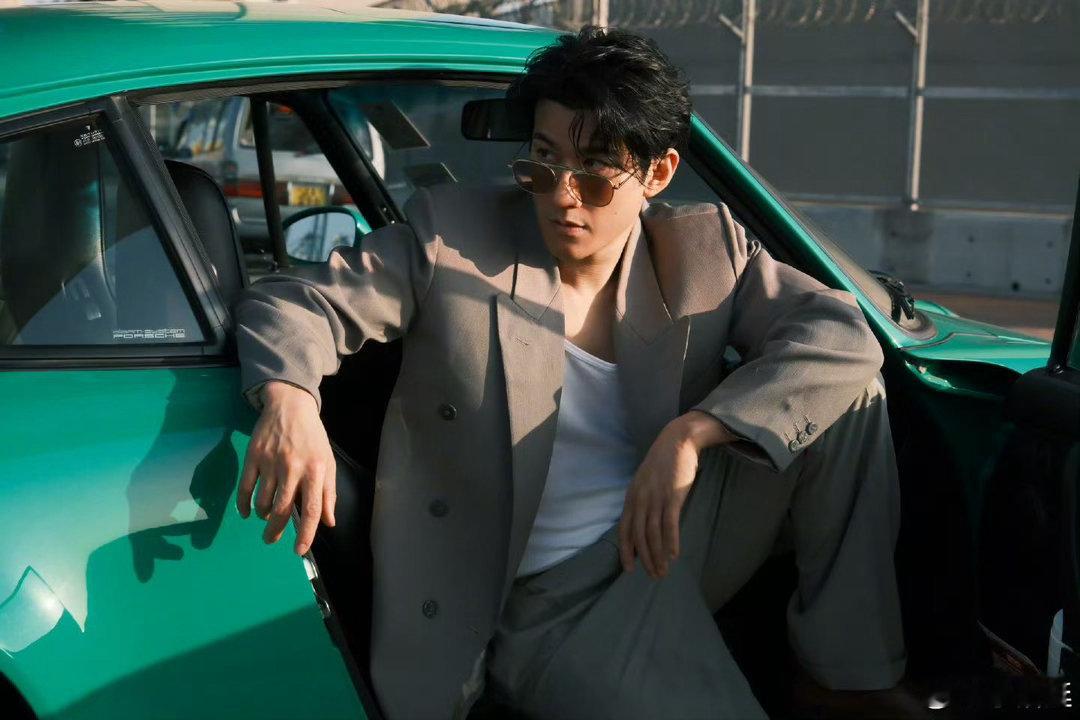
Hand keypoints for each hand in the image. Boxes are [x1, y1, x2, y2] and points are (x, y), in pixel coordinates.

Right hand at [237, 381, 336, 554]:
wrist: (290, 406)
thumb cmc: (313, 438)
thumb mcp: (328, 462)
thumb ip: (328, 493)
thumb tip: (328, 522)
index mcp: (315, 471)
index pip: (311, 509)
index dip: (306, 534)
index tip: (299, 550)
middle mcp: (293, 468)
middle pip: (283, 510)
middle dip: (276, 531)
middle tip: (272, 540)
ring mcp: (271, 462)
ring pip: (263, 501)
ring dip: (264, 515)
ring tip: (267, 517)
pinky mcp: (253, 457)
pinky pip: (245, 488)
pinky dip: (244, 504)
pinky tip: (247, 512)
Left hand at [618, 411, 733, 577]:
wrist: (678, 440)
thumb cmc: (663, 463)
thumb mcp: (644, 482)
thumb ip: (642, 501)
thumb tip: (644, 524)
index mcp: (632, 497)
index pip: (624, 529)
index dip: (626, 550)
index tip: (629, 568)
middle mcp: (640, 499)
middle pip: (639, 535)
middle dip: (644, 558)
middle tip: (653, 575)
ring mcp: (655, 498)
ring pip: (653, 533)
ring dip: (658, 555)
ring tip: (663, 571)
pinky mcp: (672, 495)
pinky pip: (669, 523)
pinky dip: (671, 541)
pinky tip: (674, 554)